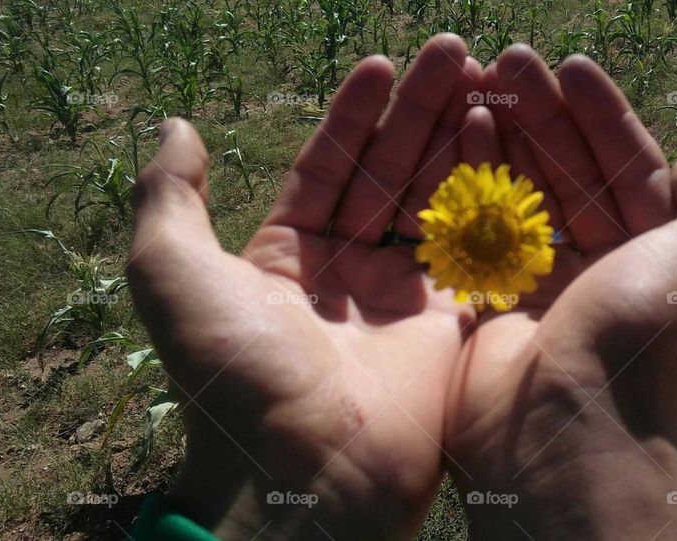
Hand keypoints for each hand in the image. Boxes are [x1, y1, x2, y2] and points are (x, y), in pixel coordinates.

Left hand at [127, 34, 479, 539]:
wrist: (304, 471)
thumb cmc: (234, 373)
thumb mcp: (172, 274)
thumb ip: (170, 197)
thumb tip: (177, 128)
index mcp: (288, 255)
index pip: (329, 164)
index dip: (356, 113)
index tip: (383, 63)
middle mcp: (350, 271)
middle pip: (392, 171)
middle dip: (421, 110)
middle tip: (456, 52)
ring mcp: (406, 297)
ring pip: (440, 200)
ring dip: (462, 140)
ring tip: (488, 80)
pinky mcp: (453, 323)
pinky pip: (477, 248)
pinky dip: (493, 198)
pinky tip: (505, 146)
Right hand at [443, 45, 676, 538]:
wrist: (564, 426)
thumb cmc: (642, 333)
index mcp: (657, 256)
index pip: (630, 167)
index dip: (603, 114)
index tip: (571, 67)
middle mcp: (604, 268)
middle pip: (571, 172)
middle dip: (544, 114)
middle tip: (510, 61)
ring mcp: (546, 285)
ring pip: (525, 192)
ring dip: (504, 135)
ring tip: (478, 81)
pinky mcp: (494, 301)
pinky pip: (483, 228)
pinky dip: (472, 181)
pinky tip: (460, 133)